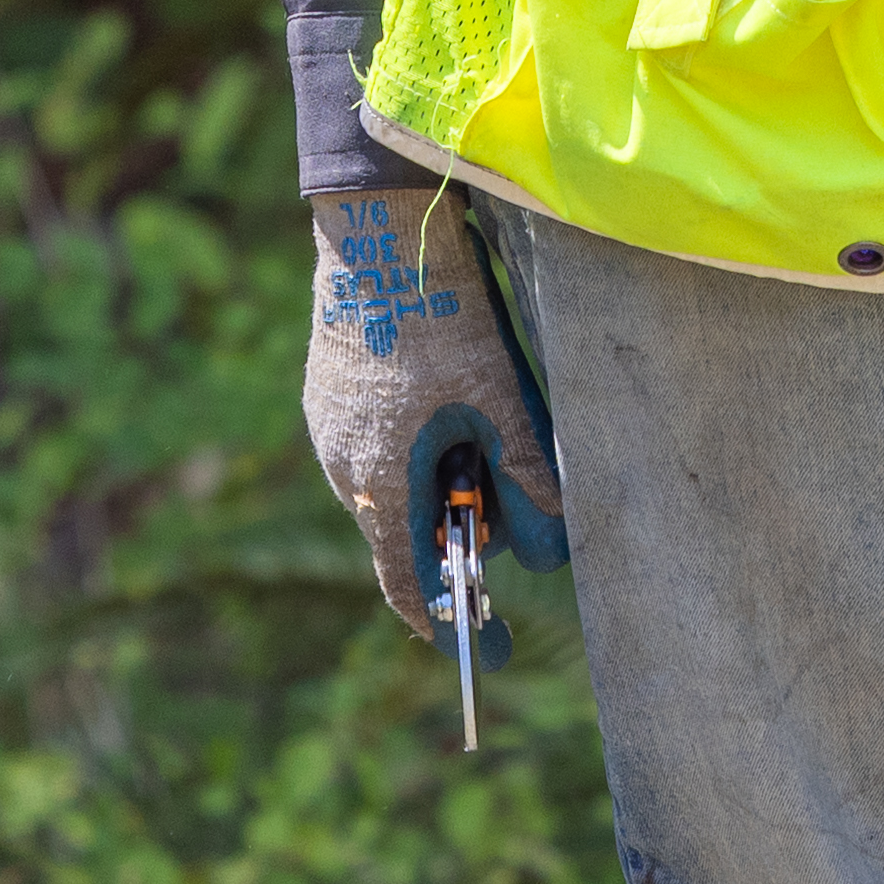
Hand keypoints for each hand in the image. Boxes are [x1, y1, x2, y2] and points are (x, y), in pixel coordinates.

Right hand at [300, 174, 566, 642]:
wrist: (377, 234)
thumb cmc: (443, 321)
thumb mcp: (501, 402)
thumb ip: (528, 476)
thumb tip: (554, 541)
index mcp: (379, 485)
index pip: (407, 586)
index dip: (450, 624)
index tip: (488, 648)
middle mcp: (342, 469)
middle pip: (405, 535)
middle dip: (459, 538)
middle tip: (511, 515)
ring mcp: (329, 429)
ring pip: (391, 490)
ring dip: (439, 490)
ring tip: (487, 446)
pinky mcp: (329, 395)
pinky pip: (375, 450)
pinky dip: (417, 453)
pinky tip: (450, 409)